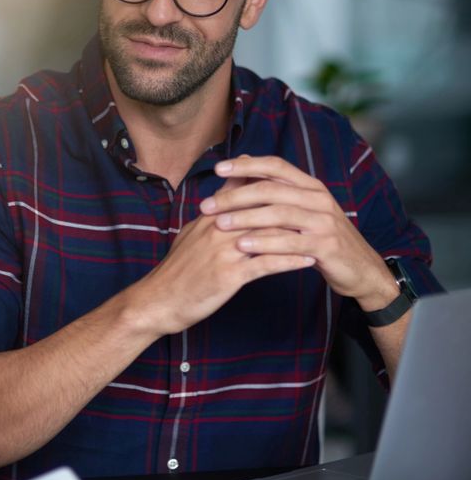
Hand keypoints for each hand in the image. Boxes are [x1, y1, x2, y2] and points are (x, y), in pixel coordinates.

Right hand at [130, 168, 315, 336]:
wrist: (158, 300)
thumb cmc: (176, 270)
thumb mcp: (190, 234)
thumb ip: (210, 215)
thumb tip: (223, 196)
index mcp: (209, 218)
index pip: (241, 191)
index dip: (267, 182)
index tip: (292, 180)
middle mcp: (218, 229)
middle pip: (260, 208)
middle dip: (290, 206)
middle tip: (318, 205)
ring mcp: (223, 251)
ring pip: (268, 234)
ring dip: (297, 234)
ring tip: (322, 233)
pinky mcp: (228, 275)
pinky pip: (266, 265)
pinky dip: (290, 261)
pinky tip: (308, 261)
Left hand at [201, 155, 397, 308]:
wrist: (360, 268)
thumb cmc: (321, 237)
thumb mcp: (301, 210)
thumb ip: (275, 191)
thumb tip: (244, 163)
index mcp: (310, 186)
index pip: (275, 166)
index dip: (246, 165)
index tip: (217, 168)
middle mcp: (318, 199)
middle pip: (271, 190)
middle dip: (235, 196)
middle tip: (207, 204)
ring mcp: (324, 222)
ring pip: (279, 214)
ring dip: (246, 219)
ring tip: (219, 224)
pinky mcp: (325, 246)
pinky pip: (290, 243)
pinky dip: (264, 244)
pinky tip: (242, 246)